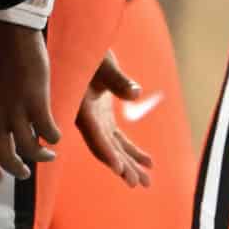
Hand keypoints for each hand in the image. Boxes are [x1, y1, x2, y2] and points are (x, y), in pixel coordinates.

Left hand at [0, 17, 55, 180]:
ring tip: (47, 155)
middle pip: (4, 155)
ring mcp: (15, 110)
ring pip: (28, 148)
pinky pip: (48, 131)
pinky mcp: (36, 101)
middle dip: (16, 169)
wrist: (7, 29)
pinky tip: (57, 135)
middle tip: (24, 172)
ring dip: (39, 156)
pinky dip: (54, 137)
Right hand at [75, 52, 154, 188]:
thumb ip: (117, 79)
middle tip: (136, 182)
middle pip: (105, 148)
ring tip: (146, 181)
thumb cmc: (89, 51)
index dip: (106, 152)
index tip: (118, 168)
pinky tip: (148, 162)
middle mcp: (87, 119)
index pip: (94, 134)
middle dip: (121, 166)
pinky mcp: (103, 117)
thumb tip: (135, 93)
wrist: (79, 46)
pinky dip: (132, 150)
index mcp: (82, 108)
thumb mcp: (103, 63)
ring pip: (114, 147)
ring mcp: (96, 120)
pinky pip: (118, 139)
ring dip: (129, 164)